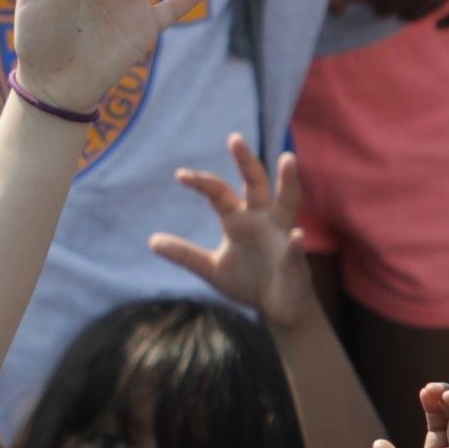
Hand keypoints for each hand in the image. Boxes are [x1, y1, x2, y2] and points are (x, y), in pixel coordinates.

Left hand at [145, 135, 316, 330]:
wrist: (278, 308)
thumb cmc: (247, 281)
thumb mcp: (211, 269)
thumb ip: (185, 255)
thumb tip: (152, 241)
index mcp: (239, 219)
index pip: (218, 193)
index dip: (201, 183)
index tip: (181, 175)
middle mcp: (262, 218)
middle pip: (255, 183)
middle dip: (246, 162)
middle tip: (234, 139)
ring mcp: (282, 235)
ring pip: (288, 202)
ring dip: (288, 182)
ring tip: (287, 159)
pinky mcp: (295, 259)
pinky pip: (295, 248)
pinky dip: (296, 243)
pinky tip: (297, 237)